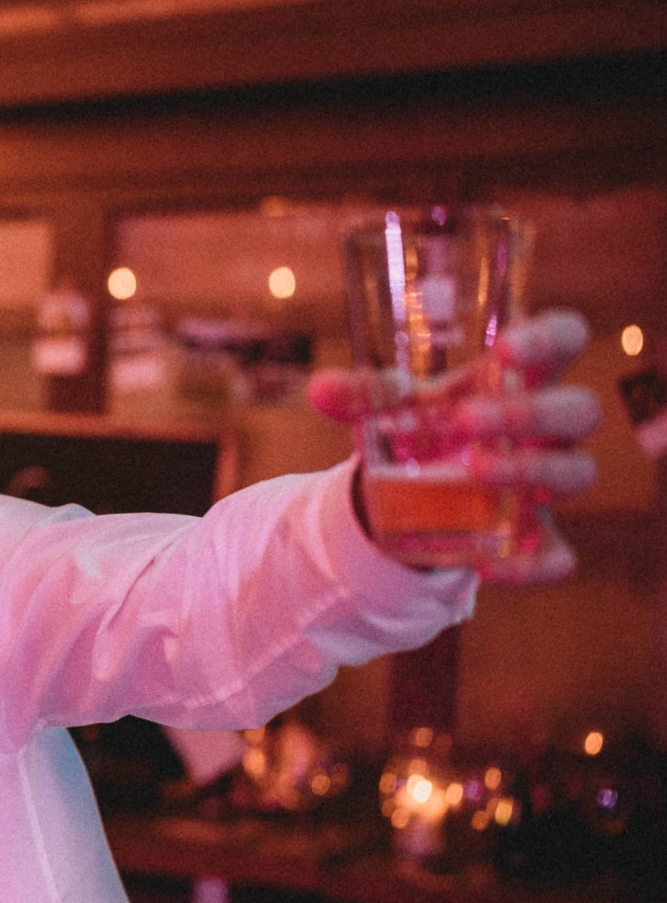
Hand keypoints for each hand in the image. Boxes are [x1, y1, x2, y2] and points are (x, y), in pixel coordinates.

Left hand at [308, 308, 601, 584]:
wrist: (419, 486)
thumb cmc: (425, 425)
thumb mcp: (395, 405)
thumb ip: (363, 394)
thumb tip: (322, 390)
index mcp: (518, 378)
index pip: (564, 338)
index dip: (549, 338)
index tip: (504, 349)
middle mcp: (547, 427)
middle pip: (580, 409)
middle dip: (530, 412)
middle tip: (465, 420)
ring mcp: (548, 480)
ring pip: (579, 472)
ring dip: (531, 469)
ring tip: (473, 470)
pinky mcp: (539, 534)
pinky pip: (560, 554)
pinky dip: (533, 565)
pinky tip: (488, 565)